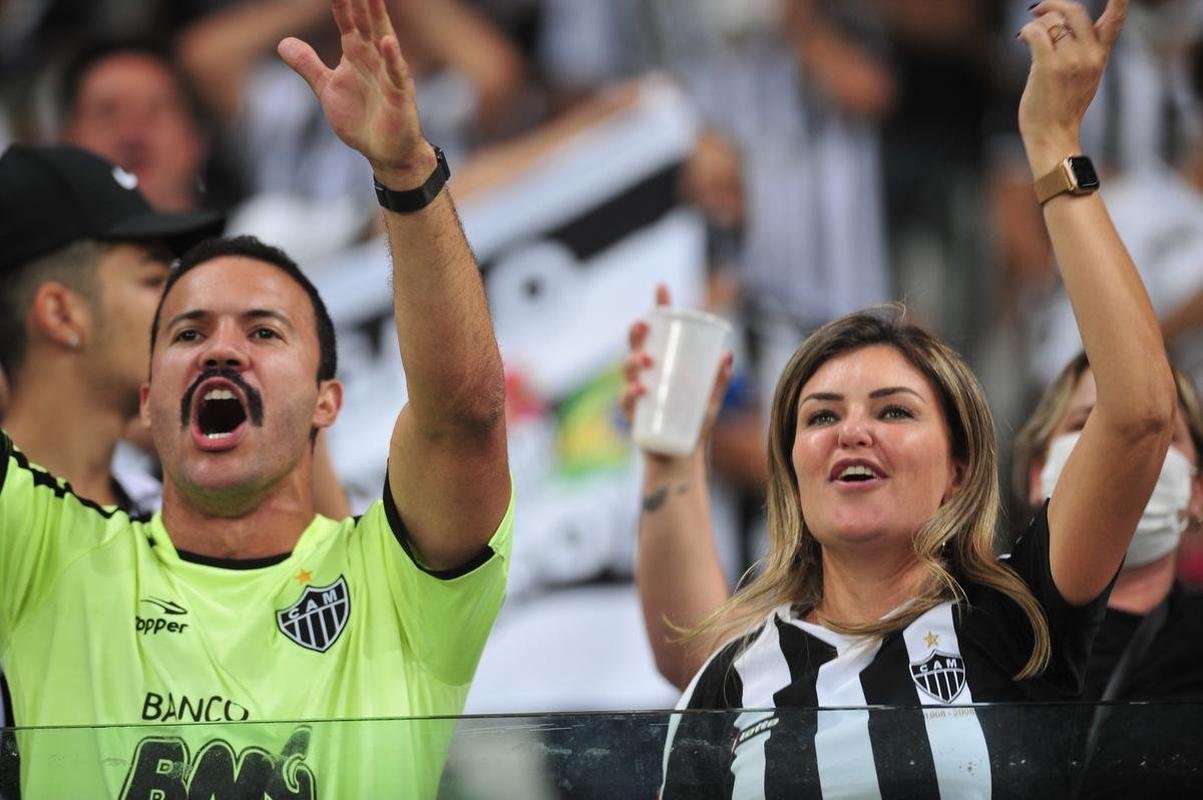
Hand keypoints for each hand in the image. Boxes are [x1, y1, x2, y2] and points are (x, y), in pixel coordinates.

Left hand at [278, 0, 435, 186]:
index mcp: (356, 53)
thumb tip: (282, 43)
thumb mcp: (327, 88)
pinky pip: (396, 73)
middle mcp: (373, 57)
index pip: (347, 19)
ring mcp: (388, 73)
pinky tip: (387, 41)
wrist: (383, 150)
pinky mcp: (399, 94)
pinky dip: (392, 58)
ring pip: (383, 39)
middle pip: (366, 21)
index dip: (340, 0)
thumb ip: (308, 64)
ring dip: (378, 17)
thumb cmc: (360, 118)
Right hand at [620, 284, 733, 462]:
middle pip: (636, 345)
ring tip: (648, 364)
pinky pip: (626, 399)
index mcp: (664, 364)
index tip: (661, 287)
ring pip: (626, 369)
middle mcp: (646, 374)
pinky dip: (632, 393)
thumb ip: (718, 381)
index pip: (659, 331)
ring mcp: (637, 392)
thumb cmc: (694, 426)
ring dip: (634, 361)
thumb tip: (727, 355)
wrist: (680, 460)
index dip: (658, 307)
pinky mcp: (632, 413)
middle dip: (637, 332)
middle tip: (643, 324)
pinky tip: (641, 390)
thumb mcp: (710, 401)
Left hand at [1017, 0, 1126, 175]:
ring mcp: (1069, 61)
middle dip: (1053, 4)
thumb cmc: (1063, 108)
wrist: (1054, 136)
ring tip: (1027, 35)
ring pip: (1051, 22)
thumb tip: (1058, 27)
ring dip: (1035, 23)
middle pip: (1074, 11)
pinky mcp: (1048, 67)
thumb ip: (1083, 52)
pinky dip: (1027, 31)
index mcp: (1100, 56)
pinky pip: (1036, 33)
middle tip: (1037, 9)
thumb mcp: (1085, 77)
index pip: (1116, 18)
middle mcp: (1088, 55)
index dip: (1117, 0)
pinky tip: (1022, 38)